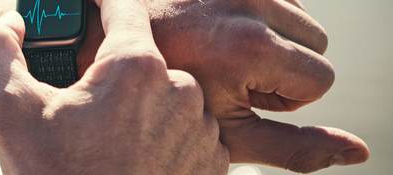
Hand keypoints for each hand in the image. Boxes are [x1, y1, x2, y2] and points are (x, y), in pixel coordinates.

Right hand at [0, 0, 227, 173]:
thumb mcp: (9, 113)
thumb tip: (8, 24)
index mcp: (136, 68)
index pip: (123, 6)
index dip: (101, 1)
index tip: (89, 5)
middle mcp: (181, 91)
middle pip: (141, 59)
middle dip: (112, 73)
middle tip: (83, 102)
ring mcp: (201, 129)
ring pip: (165, 96)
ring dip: (139, 107)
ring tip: (108, 140)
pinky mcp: (211, 161)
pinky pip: (185, 130)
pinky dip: (162, 136)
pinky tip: (133, 158)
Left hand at [77, 0, 368, 172]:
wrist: (109, 39)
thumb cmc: (166, 96)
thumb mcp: (226, 134)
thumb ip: (294, 147)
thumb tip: (358, 151)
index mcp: (251, 47)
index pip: (320, 78)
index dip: (282, 94)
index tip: (240, 91)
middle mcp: (251, 3)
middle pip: (318, 43)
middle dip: (283, 64)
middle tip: (231, 70)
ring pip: (301, 17)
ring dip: (274, 37)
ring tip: (223, 47)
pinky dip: (261, 13)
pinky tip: (222, 24)